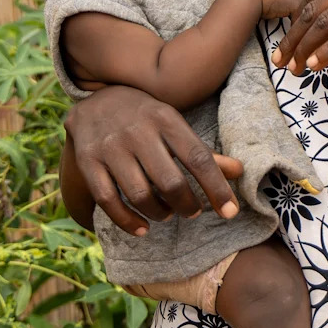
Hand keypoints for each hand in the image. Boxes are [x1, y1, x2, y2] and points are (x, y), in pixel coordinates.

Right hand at [64, 84, 244, 235]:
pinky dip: (127, 221)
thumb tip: (239, 172)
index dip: (216, 188)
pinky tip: (142, 228)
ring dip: (160, 213)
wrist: (96, 100)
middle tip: (194, 211)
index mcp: (166, 119)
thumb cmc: (146, 118)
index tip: (230, 212)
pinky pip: (108, 200)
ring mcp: (111, 147)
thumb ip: (204, 152)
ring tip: (168, 213)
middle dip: (187, 205)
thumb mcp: (175, 126)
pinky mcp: (88, 161)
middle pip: (170, 182)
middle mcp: (138, 131)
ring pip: (140, 194)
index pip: (198, 158)